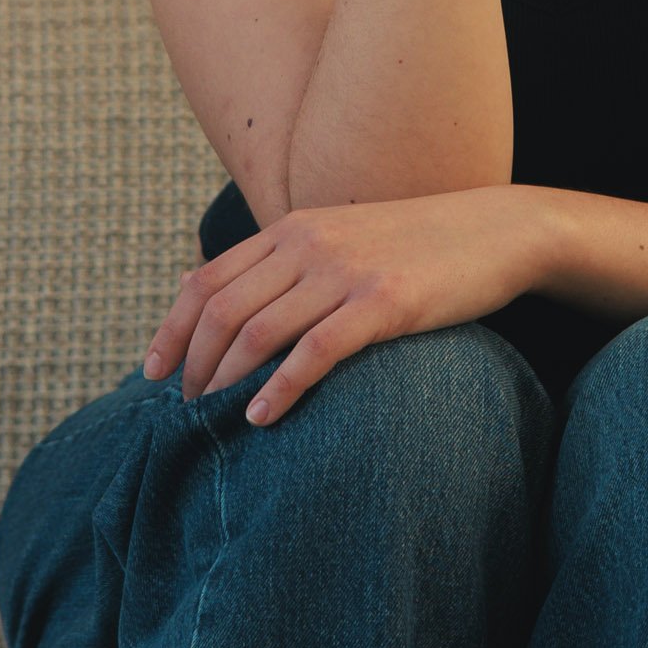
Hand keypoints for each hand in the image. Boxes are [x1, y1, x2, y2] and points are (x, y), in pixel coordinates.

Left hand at [142, 187, 538, 423]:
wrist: (495, 232)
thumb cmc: (416, 245)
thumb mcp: (340, 238)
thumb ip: (280, 261)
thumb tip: (204, 289)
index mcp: (293, 227)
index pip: (206, 280)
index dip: (170, 329)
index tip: (153, 373)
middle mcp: (309, 243)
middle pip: (221, 309)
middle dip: (192, 365)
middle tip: (184, 409)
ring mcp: (346, 271)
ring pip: (257, 332)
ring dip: (224, 382)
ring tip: (212, 420)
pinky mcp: (384, 302)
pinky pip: (314, 351)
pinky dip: (279, 389)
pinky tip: (263, 419)